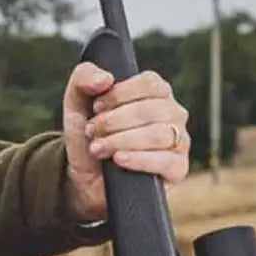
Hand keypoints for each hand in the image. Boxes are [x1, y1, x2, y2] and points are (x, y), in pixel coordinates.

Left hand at [61, 62, 190, 221]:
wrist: (85, 177)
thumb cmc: (89, 136)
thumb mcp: (77, 103)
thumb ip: (83, 78)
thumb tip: (106, 78)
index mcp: (155, 94)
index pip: (151, 83)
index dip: (120, 94)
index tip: (96, 107)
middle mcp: (172, 115)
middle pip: (152, 109)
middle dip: (113, 121)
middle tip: (92, 131)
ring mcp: (178, 141)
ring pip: (159, 135)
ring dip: (120, 141)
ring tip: (97, 148)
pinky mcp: (177, 169)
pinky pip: (166, 161)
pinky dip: (138, 159)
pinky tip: (118, 160)